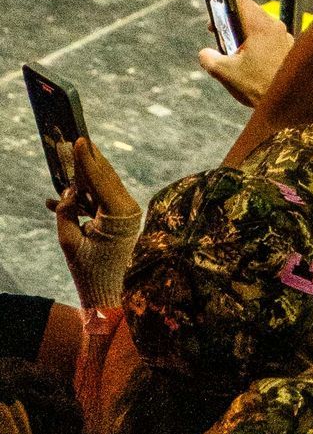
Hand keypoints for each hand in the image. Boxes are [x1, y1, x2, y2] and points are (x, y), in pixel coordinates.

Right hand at [50, 137, 142, 309]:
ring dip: (85, 175)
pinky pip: (100, 200)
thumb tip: (68, 192)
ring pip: (103, 186)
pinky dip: (83, 196)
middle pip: (106, 177)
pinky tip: (62, 196)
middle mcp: (128, 210)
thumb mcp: (69, 241)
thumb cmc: (90, 271)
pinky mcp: (120, 220)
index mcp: (121, 213)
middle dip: (90, 159)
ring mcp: (126, 214)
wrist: (108, 294)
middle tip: (78, 138)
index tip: (79, 140)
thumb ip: (65, 212)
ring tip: (71, 156)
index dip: (87, 159)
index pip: (102, 180)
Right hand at [196, 0, 294, 106]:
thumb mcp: (226, 73)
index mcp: (259, 25)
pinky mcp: (288, 48)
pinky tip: (247, 59)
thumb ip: (209, 59)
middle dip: (229, 17)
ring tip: (230, 49)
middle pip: (248, 11)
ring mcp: (284, 37)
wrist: (292, 104)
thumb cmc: (259, 87)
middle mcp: (274, 26)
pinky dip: (254, 42)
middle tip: (214, 28)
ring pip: (258, 26)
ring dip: (242, 32)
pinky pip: (268, 38)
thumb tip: (205, 54)